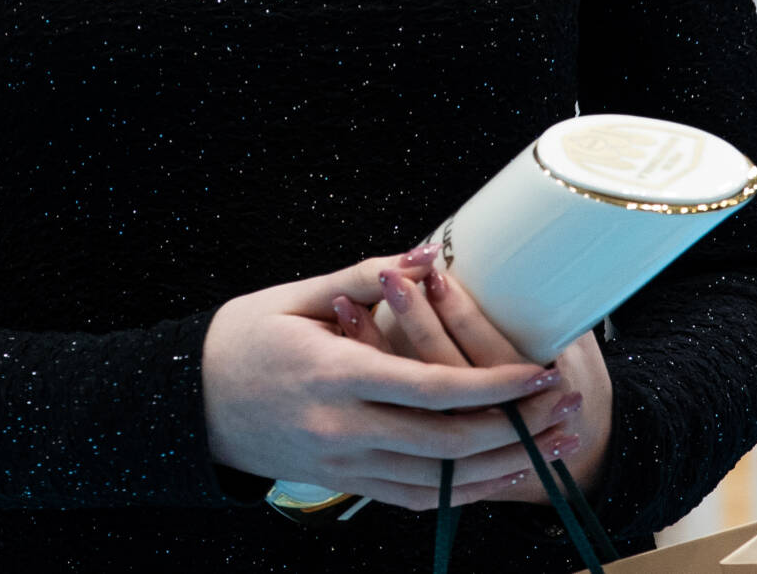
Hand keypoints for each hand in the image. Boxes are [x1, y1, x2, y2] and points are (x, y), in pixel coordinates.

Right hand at [200, 254, 587, 509]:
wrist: (188, 404)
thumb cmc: (241, 338)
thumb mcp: (295, 296)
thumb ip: (367, 276)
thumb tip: (429, 257)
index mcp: (334, 375)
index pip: (432, 389)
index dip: (495, 385)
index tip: (542, 370)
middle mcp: (343, 430)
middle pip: (447, 443)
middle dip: (518, 427)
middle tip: (568, 403)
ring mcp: (344, 465)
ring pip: (439, 479)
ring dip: (504, 462)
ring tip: (557, 439)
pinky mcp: (344, 483)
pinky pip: (415, 498)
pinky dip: (464, 491)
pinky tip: (503, 473)